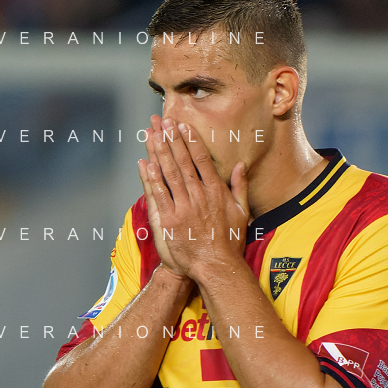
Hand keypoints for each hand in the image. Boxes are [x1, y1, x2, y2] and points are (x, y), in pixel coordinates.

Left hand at [136, 115, 248, 280]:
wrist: (216, 267)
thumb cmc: (230, 242)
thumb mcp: (242, 212)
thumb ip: (240, 187)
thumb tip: (240, 165)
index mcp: (216, 192)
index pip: (201, 160)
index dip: (190, 141)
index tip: (182, 126)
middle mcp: (199, 196)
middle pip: (182, 162)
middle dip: (171, 139)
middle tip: (163, 121)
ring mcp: (183, 208)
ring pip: (168, 174)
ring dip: (159, 152)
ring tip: (151, 134)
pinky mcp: (169, 221)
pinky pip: (158, 194)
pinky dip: (150, 178)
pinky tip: (145, 162)